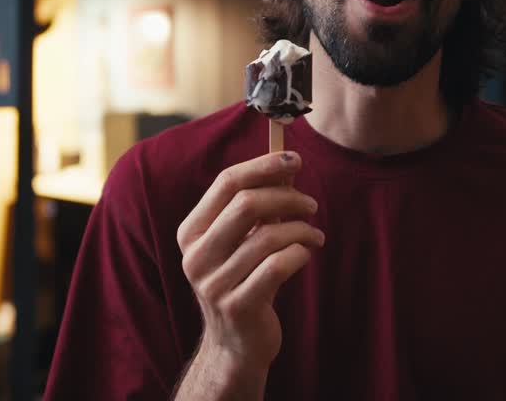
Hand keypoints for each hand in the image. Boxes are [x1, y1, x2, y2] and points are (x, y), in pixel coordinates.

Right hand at [174, 152, 322, 398]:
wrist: (235, 346)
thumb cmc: (243, 282)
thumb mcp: (240, 243)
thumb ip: (255, 208)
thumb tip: (287, 165)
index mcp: (191, 232)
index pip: (226, 182)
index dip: (263, 165)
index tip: (294, 159)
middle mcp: (196, 256)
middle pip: (246, 203)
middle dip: (288, 196)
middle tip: (311, 204)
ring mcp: (214, 283)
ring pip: (269, 236)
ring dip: (302, 229)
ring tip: (315, 235)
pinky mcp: (238, 305)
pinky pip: (279, 265)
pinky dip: (300, 254)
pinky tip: (305, 255)